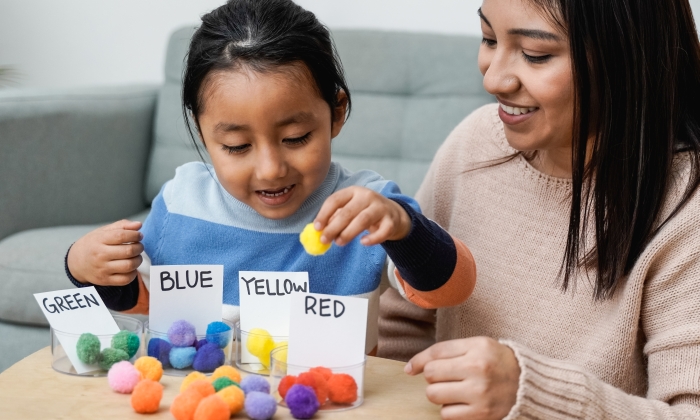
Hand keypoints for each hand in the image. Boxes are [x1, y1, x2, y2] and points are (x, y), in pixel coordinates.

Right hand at [67, 220, 143, 286]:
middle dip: (139, 247)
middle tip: (139, 246)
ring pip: (129, 265)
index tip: (139, 235)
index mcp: (99, 240)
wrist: (76, 263)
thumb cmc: (94, 244)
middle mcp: (100, 255)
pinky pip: (125, 279)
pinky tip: (131, 267)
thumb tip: (138, 225)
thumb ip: (122, 226)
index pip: (121, 236)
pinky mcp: (105, 280)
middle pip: (128, 251)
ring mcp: (102, 269)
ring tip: (136, 256)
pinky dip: (133, 273)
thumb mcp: (103, 231)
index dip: (135, 235)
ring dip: (138, 260)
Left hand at [314, 186, 410, 245]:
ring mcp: (380, 207)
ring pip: (363, 220)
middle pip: (347, 212)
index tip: (317, 228)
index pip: (335, 200)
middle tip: (324, 240)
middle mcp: (367, 196)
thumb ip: (336, 218)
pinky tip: (363, 242)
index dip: (324, 214)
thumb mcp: (351, 209)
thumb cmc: (365, 212)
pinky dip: (372, 238)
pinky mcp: (391, 220)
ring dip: (348, 233)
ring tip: (339, 243)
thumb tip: (320, 231)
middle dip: (333, 227)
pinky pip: (382, 231)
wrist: (393, 214)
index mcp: (353, 191)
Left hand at [405, 337, 519, 419]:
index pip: (435, 352)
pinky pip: (446, 415)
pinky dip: (449, 410)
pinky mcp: (481, 414)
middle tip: (446, 377)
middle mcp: (478, 370)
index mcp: (477, 348)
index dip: (418, 361)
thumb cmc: (496, 362)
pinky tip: (461, 403)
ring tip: (453, 390)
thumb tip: (411, 368)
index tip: (411, 369)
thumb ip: (446, 351)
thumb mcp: (477, 345)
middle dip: (433, 377)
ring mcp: (480, 393)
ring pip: (434, 395)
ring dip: (438, 394)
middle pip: (431, 374)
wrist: (527, 384)